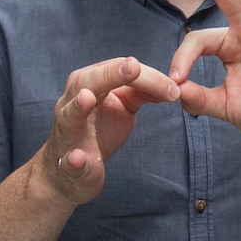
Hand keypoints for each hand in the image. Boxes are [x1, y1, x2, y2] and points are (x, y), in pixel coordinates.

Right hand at [45, 57, 179, 202]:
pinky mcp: (68, 164)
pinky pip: (69, 161)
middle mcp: (72, 103)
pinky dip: (73, 160)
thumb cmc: (98, 131)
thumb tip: (172, 85)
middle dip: (110, 74)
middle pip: (88, 81)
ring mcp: (67, 133)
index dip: (146, 75)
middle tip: (133, 67)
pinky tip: (78, 158)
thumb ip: (142, 92)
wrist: (69, 173)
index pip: (116, 69)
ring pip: (68, 116)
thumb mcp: (122, 107)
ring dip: (78, 107)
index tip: (174, 86)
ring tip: (87, 99)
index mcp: (89, 85)